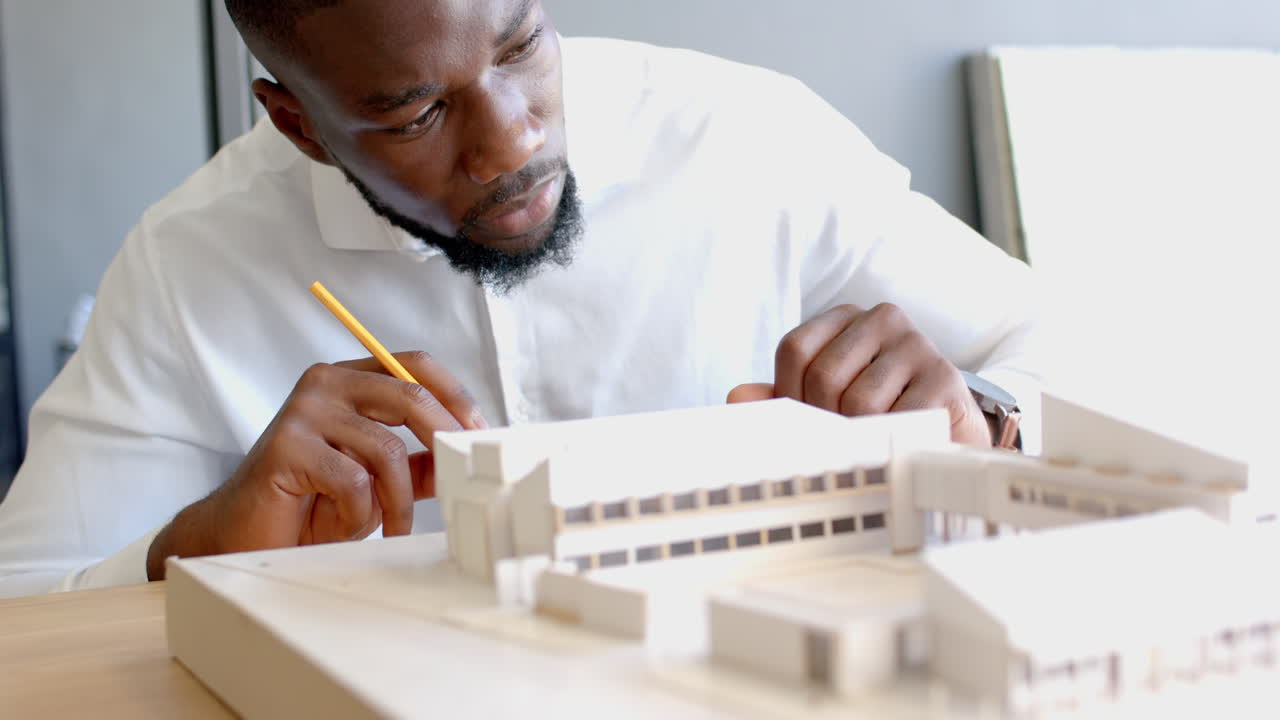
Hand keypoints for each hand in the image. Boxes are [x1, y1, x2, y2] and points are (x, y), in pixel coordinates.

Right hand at [147, 351, 484, 578]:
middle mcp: (325, 384)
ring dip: (397, 500)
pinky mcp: (285, 446)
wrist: (243, 535)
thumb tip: (467, 455)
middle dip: (444, 440)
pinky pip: (352, 481)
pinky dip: (360, 513)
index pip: (414, 365)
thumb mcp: (378, 481)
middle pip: (409, 397)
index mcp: (349, 381)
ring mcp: (303, 411)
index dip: (453, 395)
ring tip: (390, 526)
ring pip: (385, 450)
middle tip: (462, 476)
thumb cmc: (311, 504)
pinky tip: (346, 526)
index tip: (480, 430)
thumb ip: (418, 464)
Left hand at [728, 304, 989, 445]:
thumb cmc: (877, 414)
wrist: (948, 436)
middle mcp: (883, 318)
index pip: (795, 349)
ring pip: (858, 401)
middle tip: (845, 435)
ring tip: (876, 437)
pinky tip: (901, 440)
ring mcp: (918, 344)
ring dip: (859, 433)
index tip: (806, 418)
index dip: (789, 393)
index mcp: (846, 318)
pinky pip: (896, 419)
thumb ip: (780, 397)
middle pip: (823, 375)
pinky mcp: (945, 379)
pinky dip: (890, 440)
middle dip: (825, 418)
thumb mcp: (823, 403)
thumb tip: (737, 395)